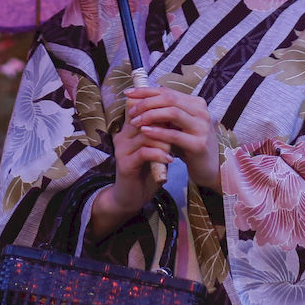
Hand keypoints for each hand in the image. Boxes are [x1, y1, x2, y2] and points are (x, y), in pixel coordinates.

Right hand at [91, 98, 171, 237]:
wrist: (132, 196)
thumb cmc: (147, 170)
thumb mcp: (156, 148)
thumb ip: (161, 132)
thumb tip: (180, 115)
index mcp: (129, 128)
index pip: (143, 108)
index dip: (162, 109)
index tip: (181, 115)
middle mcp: (123, 135)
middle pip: (145, 117)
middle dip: (166, 122)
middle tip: (182, 128)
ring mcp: (122, 149)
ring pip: (146, 135)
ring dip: (165, 140)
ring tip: (176, 146)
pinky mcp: (125, 164)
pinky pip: (144, 152)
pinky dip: (160, 154)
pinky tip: (170, 159)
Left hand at [125, 85, 219, 189]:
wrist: (209, 168)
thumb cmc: (188, 145)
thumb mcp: (177, 126)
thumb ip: (164, 113)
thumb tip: (137, 100)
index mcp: (196, 103)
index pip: (167, 91)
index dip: (146, 91)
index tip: (128, 93)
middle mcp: (201, 112)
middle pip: (169, 99)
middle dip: (146, 103)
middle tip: (131, 111)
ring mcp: (202, 128)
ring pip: (172, 113)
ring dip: (150, 115)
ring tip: (135, 122)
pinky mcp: (199, 145)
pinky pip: (175, 135)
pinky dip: (158, 132)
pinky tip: (145, 132)